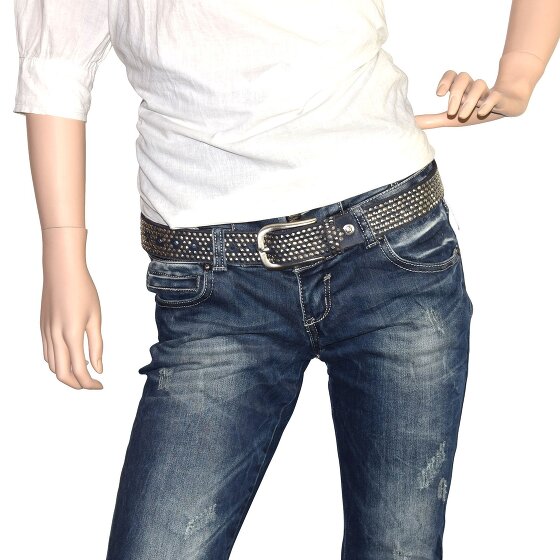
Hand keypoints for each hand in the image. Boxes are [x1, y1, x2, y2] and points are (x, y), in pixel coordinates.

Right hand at [41, 229, 103, 389]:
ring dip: (66, 374)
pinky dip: (58, 362)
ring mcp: (46, 332)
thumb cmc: (83, 291)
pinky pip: (47, 353)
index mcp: (71, 334)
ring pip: (52, 365)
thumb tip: (98, 368)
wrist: (62, 271)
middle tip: (92, 384)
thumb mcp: (95, 318)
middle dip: (77, 384)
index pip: (79, 370)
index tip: (100, 385)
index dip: (89, 383)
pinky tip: (70, 359)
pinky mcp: (42, 327)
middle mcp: (55, 336)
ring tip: (83, 373)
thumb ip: (96, 345)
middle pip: (62, 373)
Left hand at [415, 70, 530, 129]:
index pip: (453, 75)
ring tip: (463, 115)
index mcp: (462, 89)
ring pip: (480, 84)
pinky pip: (495, 96)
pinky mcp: (501, 98)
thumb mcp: (452, 119)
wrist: (508, 106)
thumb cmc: (477, 110)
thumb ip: (433, 120)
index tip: (440, 94)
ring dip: (469, 100)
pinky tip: (481, 111)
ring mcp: (488, 91)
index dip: (446, 80)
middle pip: (464, 77)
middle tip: (450, 111)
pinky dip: (488, 103)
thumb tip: (412, 123)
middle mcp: (474, 87)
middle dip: (456, 93)